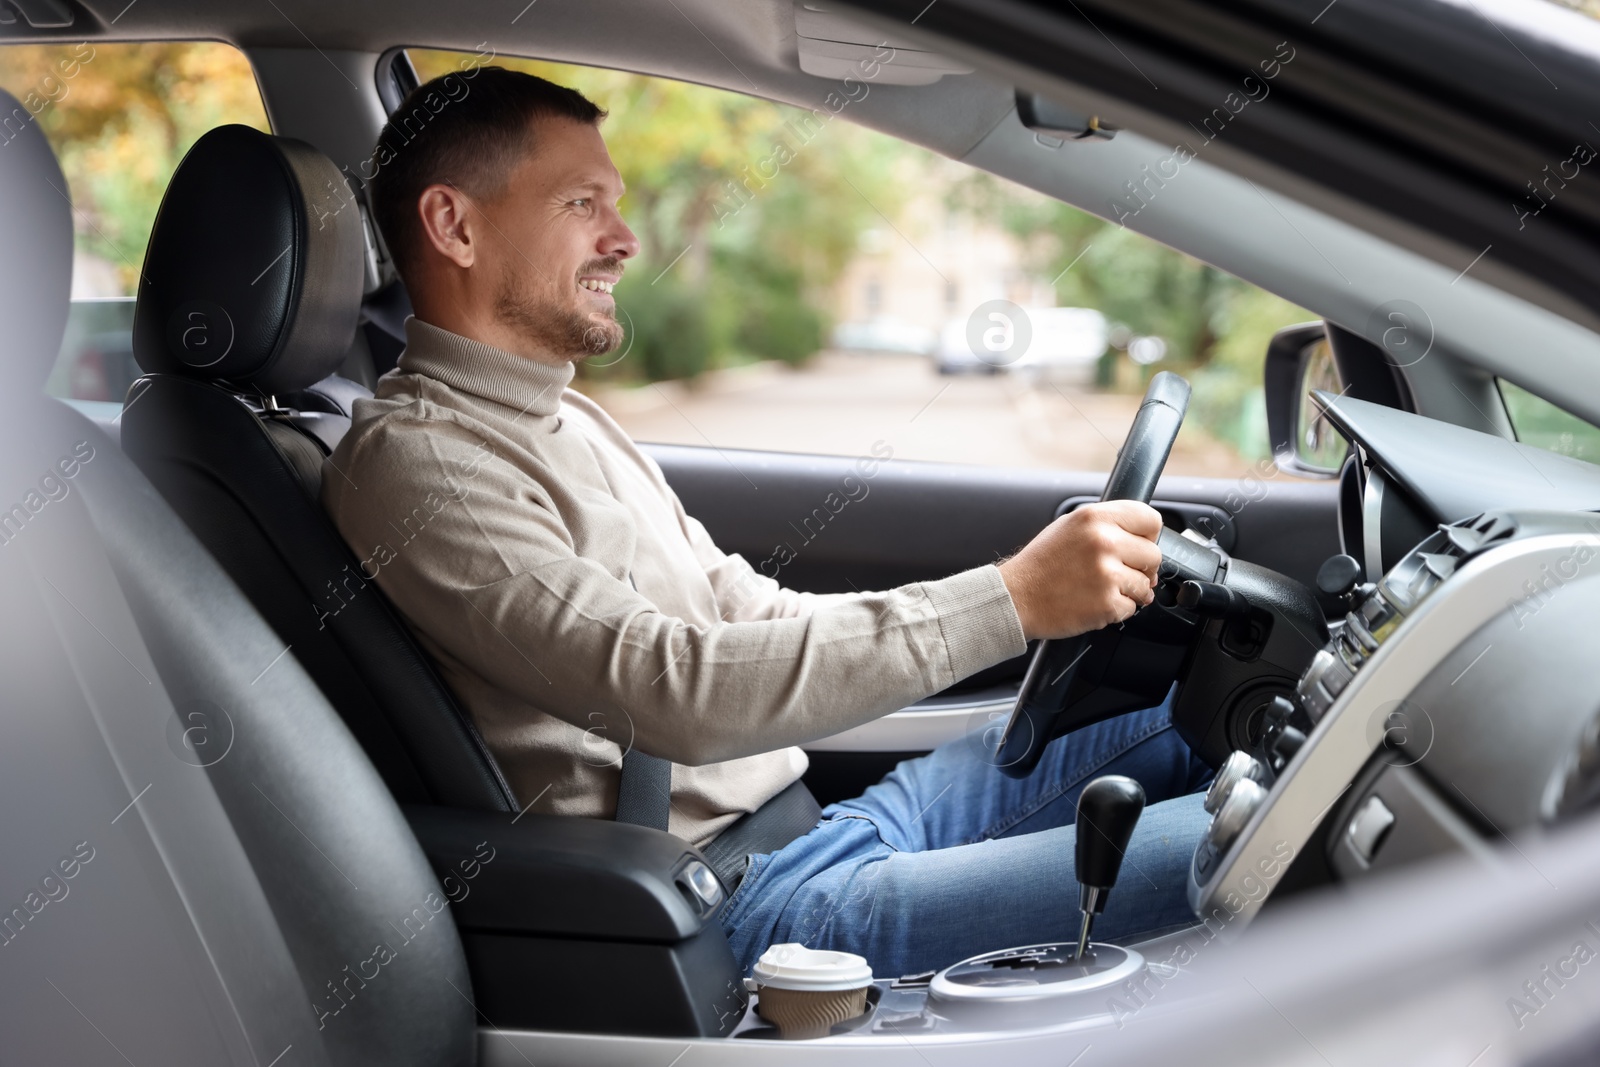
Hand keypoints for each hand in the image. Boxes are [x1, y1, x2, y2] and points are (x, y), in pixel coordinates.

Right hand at [997, 500, 1162, 640]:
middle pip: (1154, 555)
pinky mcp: (1107, 603)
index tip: (1140, 545)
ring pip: (1146, 585)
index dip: (1149, 536)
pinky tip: (1094, 601)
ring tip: (1101, 588)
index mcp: (1095, 518)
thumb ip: (1106, 525)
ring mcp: (1107, 574)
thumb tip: (1142, 538)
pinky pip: (1132, 608)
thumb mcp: (1069, 526)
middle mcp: (1104, 542)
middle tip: (1119, 572)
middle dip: (1141, 567)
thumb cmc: (1040, 565)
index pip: (1150, 520)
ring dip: (1130, 591)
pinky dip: (1117, 609)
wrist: (1016, 598)